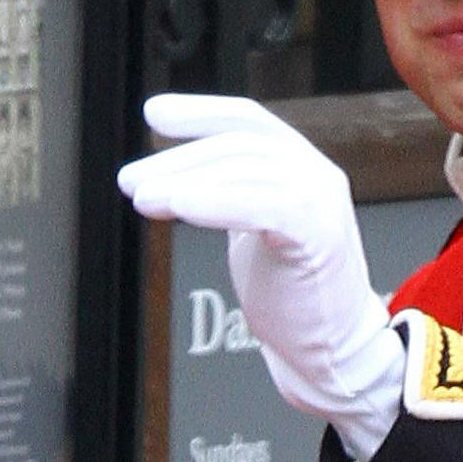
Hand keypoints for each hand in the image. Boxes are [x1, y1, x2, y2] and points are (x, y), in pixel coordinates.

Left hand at [117, 94, 401, 460]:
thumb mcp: (257, 230)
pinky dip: (216, 202)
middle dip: (176, 160)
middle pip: (238, 146)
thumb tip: (170, 176)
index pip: (249, 121)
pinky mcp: (317, 237)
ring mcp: (322, 204)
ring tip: (143, 199)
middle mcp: (318, 176)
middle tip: (130, 181)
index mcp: (304, 170)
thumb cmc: (294, 295)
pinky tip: (179, 207)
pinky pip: (262, 206)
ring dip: (184, 181)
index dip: (199, 112)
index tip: (152, 114)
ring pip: (244, 170)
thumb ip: (232, 195)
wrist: (332, 349)